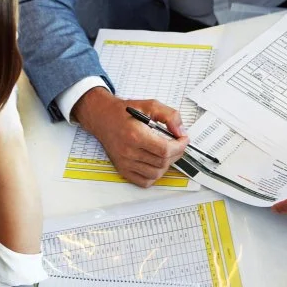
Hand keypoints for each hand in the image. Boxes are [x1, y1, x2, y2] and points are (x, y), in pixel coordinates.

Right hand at [72, 87, 188, 187]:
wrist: (102, 118)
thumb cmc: (123, 112)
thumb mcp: (149, 105)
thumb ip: (169, 116)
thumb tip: (180, 131)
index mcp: (135, 135)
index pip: (164, 149)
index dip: (179, 146)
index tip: (183, 139)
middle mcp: (129, 151)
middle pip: (162, 162)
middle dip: (176, 153)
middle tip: (177, 144)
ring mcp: (125, 162)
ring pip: (155, 173)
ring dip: (166, 164)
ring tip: (167, 153)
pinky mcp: (122, 169)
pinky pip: (144, 181)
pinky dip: (154, 175)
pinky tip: (156, 163)